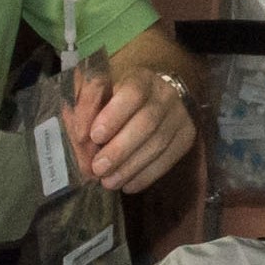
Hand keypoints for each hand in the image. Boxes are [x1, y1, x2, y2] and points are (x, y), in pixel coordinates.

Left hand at [68, 69, 195, 194]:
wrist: (156, 98)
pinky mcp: (186, 137)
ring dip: (130, 167)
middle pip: (147, 123)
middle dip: (120, 149)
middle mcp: (165, 95)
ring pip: (158, 144)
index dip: (113, 115)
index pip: (132, 93)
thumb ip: (86, 106)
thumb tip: (79, 134)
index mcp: (141, 78)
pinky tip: (127, 185)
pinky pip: (168, 160)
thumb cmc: (117, 97)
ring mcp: (179, 117)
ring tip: (109, 182)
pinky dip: (146, 176)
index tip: (94, 136)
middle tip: (98, 168)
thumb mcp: (99, 92)